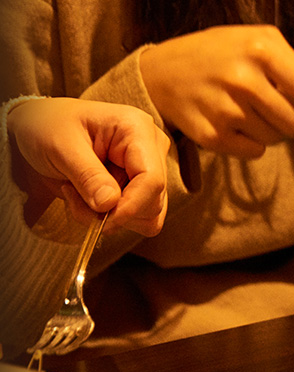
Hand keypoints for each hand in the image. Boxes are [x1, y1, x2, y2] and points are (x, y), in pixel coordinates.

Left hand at [7, 97, 170, 235]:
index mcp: (137, 130)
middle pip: (153, 202)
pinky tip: (88, 199)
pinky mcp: (141, 186)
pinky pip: (137, 218)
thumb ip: (88, 175)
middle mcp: (152, 149)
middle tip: (74, 198)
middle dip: (114, 213)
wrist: (38, 124)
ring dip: (110, 218)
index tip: (103, 223)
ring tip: (78, 196)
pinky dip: (111, 219)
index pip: (152, 180)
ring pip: (147, 216)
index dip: (131, 207)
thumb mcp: (60, 147)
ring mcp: (149, 168)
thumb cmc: (47, 125)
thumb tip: (110, 204)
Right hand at [139, 25, 293, 157]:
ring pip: (275, 139)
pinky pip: (254, 152)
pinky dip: (248, 142)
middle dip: (287, 118)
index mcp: (262, 49)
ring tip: (240, 106)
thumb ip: (292, 72)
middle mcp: (244, 78)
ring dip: (266, 129)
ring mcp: (226, 108)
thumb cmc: (219, 56)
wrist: (160, 72)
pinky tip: (227, 121)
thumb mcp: (255, 45)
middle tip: (263, 100)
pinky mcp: (212, 135)